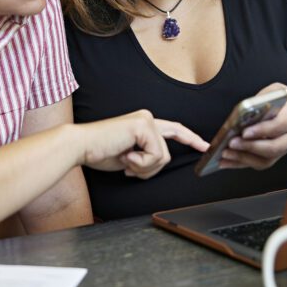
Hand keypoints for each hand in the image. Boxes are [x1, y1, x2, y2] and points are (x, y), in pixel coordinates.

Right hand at [80, 110, 208, 178]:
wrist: (81, 146)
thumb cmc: (99, 152)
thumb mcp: (129, 157)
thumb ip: (145, 156)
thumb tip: (155, 163)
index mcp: (144, 124)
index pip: (174, 130)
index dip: (191, 138)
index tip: (205, 146)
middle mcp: (147, 118)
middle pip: (166, 154)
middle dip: (149, 168)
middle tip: (126, 164)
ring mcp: (146, 120)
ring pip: (161, 158)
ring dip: (142, 167)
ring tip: (122, 159)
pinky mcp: (143, 126)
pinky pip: (155, 156)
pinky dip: (139, 163)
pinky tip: (124, 156)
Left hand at [220, 83, 286, 170]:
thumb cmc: (284, 101)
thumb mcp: (276, 91)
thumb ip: (262, 98)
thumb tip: (243, 111)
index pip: (278, 126)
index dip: (262, 131)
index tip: (245, 132)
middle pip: (273, 148)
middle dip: (250, 147)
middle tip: (232, 143)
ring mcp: (283, 148)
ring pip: (265, 160)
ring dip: (243, 158)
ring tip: (225, 153)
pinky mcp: (273, 156)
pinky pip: (258, 164)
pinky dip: (240, 164)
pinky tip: (225, 161)